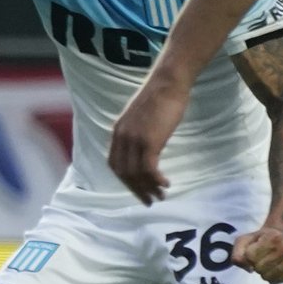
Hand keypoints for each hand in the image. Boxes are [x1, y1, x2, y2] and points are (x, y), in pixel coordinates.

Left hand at [108, 76, 186, 203]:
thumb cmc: (160, 97)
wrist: (168, 82)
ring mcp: (134, 140)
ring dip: (148, 188)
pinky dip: (156, 180)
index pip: (114, 164)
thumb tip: (145, 148)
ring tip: (160, 196)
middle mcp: (121, 138)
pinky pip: (149, 169)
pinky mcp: (149, 141)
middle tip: (149, 201)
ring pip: (136, 174)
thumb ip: (138, 133)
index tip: (137, 189)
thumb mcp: (141, 118)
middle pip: (124, 173)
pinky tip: (165, 184)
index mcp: (117, 132)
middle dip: (136, 190)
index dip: (125, 180)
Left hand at [231, 225, 282, 283]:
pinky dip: (270, 277)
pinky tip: (273, 268)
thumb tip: (249, 269)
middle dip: (255, 264)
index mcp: (274, 237)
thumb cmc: (260, 239)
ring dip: (262, 272)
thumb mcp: (244, 240)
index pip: (251, 257)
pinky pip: (275, 281)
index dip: (248, 255)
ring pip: (267, 277)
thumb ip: (238, 254)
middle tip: (261, 257)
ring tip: (267, 262)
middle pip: (259, 268)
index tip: (253, 250)